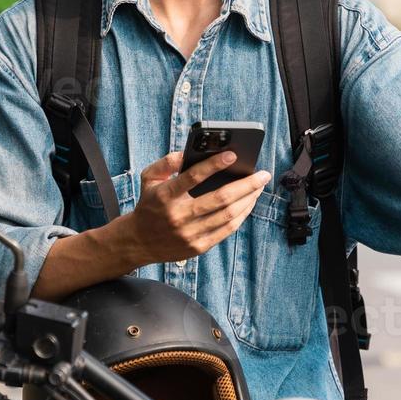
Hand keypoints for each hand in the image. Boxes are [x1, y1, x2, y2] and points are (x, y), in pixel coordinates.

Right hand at [118, 150, 269, 265]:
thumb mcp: (149, 178)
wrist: (138, 242)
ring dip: (248, 199)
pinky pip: (226, 230)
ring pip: (228, 215)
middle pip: (220, 198)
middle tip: (262, 174)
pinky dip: (241, 216)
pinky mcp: (198, 247)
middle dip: (246, 185)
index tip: (232, 155)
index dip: (214, 165)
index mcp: (165, 196)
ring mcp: (189, 234)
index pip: (192, 177)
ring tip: (259, 187)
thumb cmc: (149, 204)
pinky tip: (249, 204)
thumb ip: (166, 162)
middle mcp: (178, 216)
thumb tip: (189, 153)